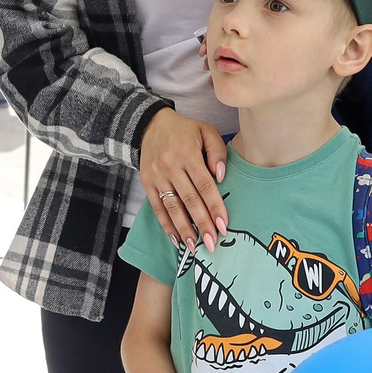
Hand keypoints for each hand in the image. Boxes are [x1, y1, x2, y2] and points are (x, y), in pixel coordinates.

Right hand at [140, 107, 227, 247]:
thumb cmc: (185, 130)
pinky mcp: (148, 183)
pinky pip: (158, 207)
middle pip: (189, 200)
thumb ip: (217, 152)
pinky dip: (166, 225)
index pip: (204, 185)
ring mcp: (157, 176)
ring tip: (195, 247)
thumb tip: (221, 176)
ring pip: (172, 207)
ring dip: (184, 229)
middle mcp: (170, 166)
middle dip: (202, 224)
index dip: (214, 206)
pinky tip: (176, 239)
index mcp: (187, 153)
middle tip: (212, 243)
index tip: (223, 225)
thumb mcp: (206, 131)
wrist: (150, 125)